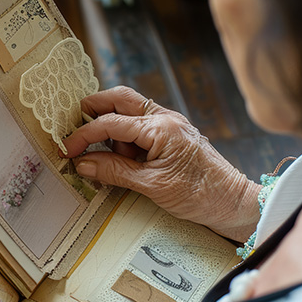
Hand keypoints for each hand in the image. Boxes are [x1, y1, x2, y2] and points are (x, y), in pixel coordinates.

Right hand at [63, 86, 259, 240]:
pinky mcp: (173, 135)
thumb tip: (83, 164)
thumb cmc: (199, 195)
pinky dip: (126, 138)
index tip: (68, 150)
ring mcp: (170, 124)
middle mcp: (165, 118)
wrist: (233, 202)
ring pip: (130, 111)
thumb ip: (115, 172)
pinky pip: (141, 127)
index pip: (111, 123)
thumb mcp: (151, 186)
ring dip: (112, 128)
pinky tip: (122, 159)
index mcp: (161, 127)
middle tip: (76, 127)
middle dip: (95, 108)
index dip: (84, 135)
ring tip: (108, 159)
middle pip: (120, 98)